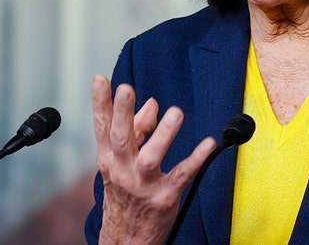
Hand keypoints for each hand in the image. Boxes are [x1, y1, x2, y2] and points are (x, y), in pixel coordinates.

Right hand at [92, 75, 215, 243]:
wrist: (126, 239)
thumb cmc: (125, 194)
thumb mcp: (121, 163)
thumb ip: (137, 131)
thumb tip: (152, 104)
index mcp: (108, 159)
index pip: (102, 126)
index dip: (100, 103)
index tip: (101, 79)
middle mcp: (122, 171)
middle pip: (121, 138)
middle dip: (123, 112)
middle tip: (126, 89)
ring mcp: (143, 185)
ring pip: (151, 157)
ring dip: (163, 134)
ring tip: (175, 113)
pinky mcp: (164, 198)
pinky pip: (182, 175)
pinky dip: (196, 158)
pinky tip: (208, 144)